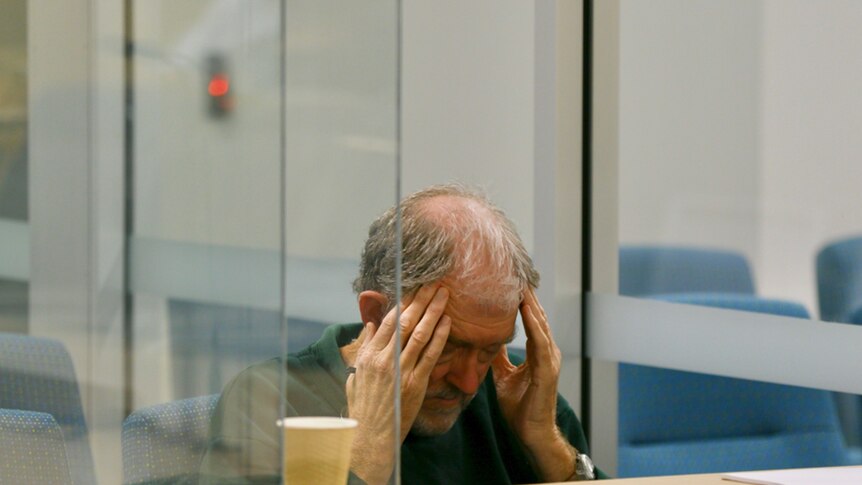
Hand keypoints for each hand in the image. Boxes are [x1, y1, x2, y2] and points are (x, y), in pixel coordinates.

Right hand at [346, 285, 451, 484]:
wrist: (370, 436)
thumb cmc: (362, 407)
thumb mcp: (356, 374)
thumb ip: (364, 348)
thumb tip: (370, 325)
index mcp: (368, 355)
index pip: (388, 321)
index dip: (403, 302)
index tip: (414, 287)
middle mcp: (384, 359)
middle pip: (406, 321)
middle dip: (421, 300)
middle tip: (434, 283)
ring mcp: (401, 370)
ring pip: (420, 334)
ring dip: (434, 312)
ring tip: (444, 295)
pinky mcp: (416, 383)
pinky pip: (430, 354)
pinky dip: (440, 337)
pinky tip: (448, 322)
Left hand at [492, 289, 576, 480]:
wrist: (530, 432)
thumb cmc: (520, 406)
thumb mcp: (504, 376)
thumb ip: (498, 357)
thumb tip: (485, 341)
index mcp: (537, 352)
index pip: (530, 320)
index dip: (522, 301)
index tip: (511, 282)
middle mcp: (546, 352)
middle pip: (537, 317)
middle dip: (528, 296)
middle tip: (517, 273)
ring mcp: (549, 360)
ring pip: (540, 324)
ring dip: (531, 304)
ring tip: (522, 284)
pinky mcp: (548, 370)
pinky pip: (540, 342)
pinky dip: (534, 324)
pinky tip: (526, 310)